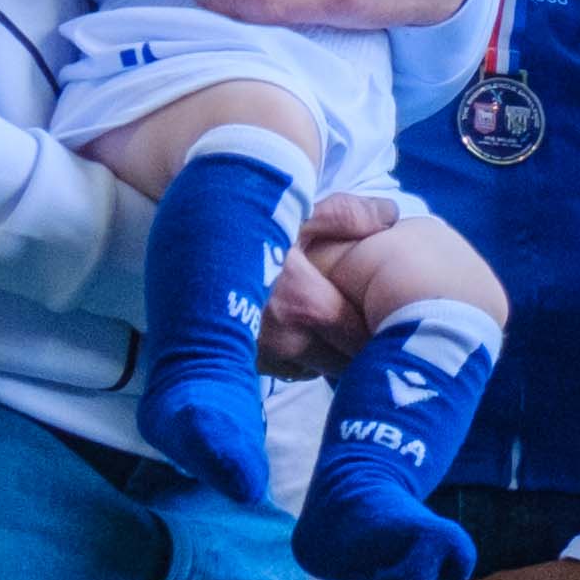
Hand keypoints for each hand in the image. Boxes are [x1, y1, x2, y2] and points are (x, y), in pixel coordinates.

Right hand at [249, 188, 395, 378]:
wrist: (181, 235)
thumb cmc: (245, 219)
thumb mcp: (297, 209)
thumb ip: (349, 216)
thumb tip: (390, 216)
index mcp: (306, 307)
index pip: (363, 342)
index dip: (384, 335)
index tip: (398, 324)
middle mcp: (282, 342)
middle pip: (343, 364)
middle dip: (360, 350)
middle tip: (376, 328)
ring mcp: (257, 356)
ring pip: (313, 369)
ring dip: (327, 354)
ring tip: (334, 327)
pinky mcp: (238, 361)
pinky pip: (284, 369)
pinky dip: (298, 357)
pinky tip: (300, 332)